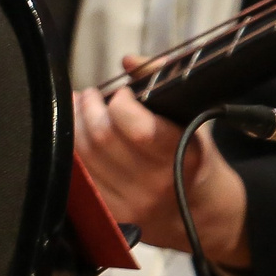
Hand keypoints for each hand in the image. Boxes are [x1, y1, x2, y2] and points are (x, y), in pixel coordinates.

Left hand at [74, 58, 249, 270]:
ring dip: (75, 125)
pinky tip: (75, 135)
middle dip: (89, 108)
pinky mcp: (110, 214)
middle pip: (102, 138)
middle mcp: (156, 184)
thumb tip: (129, 61)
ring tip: (79, 109)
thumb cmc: (194, 159)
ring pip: (84, 156)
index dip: (120, 103)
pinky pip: (78, 176)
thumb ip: (162, 82)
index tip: (122, 93)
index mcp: (183, 156)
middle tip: (90, 95)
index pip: (138, 129)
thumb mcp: (192, 120)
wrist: (204, 214)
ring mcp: (131, 203)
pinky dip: (71, 150)